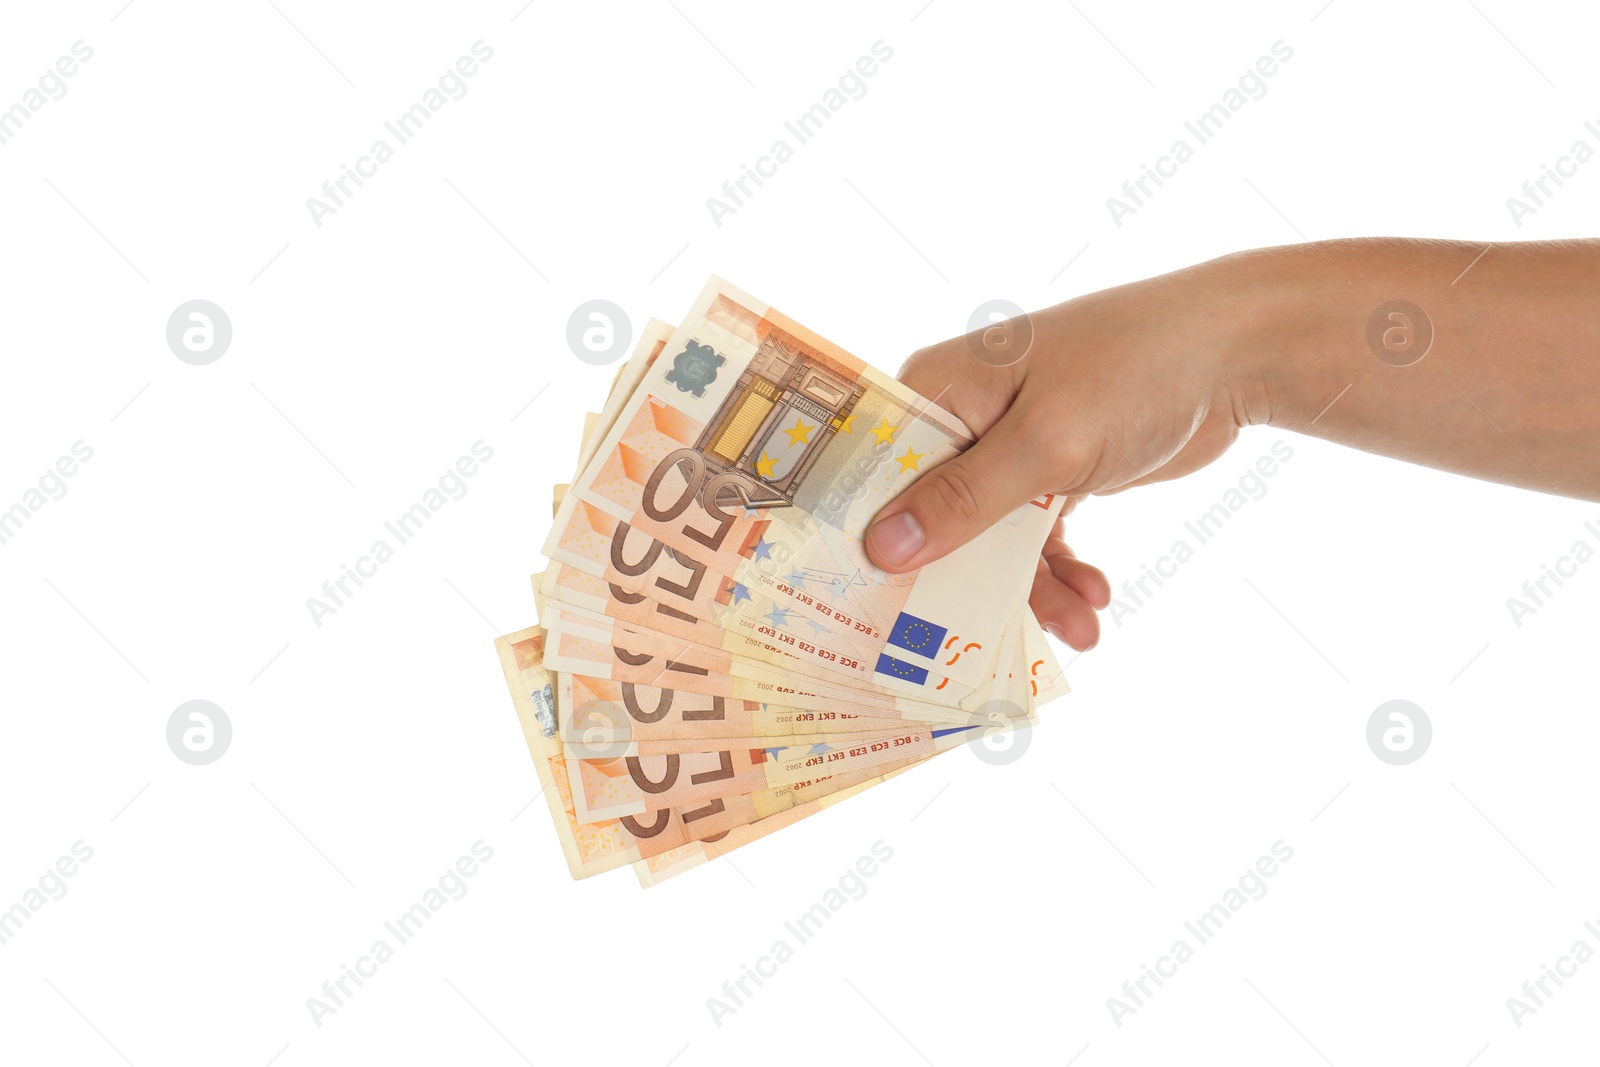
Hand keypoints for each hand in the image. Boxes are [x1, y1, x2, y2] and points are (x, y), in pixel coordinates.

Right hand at [866, 255, 1272, 649]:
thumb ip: (963, 500)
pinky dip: (1064, 571)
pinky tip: (1096, 597)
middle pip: (935, 519)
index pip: (879, 472)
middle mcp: (964, 418)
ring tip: (1082, 628)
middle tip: (985, 645)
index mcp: (940, 389)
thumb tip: (880, 548)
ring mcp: (1008, 446)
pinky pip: (1035, 538)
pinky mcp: (1051, 470)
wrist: (1234, 354)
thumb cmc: (1132, 371)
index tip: (874, 608)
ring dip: (1034, 589)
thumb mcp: (1044, 443)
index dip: (872, 538)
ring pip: (992, 540)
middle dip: (971, 582)